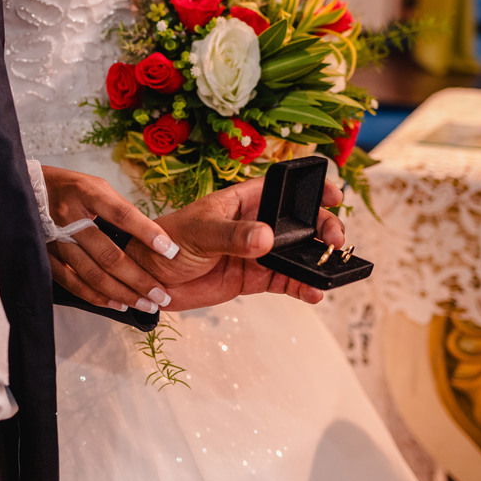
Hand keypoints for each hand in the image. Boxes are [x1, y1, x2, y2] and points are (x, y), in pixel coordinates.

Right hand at [40, 166, 176, 312]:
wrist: (26, 190)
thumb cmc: (69, 187)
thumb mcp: (96, 186)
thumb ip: (120, 210)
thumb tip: (152, 236)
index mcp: (86, 194)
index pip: (122, 215)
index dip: (147, 233)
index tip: (171, 250)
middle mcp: (69, 217)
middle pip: (108, 254)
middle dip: (139, 278)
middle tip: (162, 295)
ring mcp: (55, 240)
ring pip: (92, 274)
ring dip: (122, 293)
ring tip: (146, 304)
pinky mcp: (45, 256)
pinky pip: (72, 282)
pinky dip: (95, 296)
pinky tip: (116, 304)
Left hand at [124, 177, 345, 310]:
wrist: (146, 278)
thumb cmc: (165, 241)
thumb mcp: (199, 233)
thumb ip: (232, 236)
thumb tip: (266, 238)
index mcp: (243, 200)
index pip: (283, 188)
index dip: (311, 188)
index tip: (333, 195)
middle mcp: (256, 223)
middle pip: (300, 222)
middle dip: (323, 228)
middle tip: (334, 242)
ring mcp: (257, 252)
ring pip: (297, 254)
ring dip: (316, 261)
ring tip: (329, 271)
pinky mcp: (254, 279)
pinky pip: (286, 281)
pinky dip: (302, 287)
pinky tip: (314, 292)